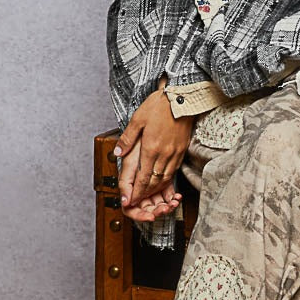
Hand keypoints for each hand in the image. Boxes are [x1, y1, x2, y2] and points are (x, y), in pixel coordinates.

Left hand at [114, 88, 194, 208]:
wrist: (182, 98)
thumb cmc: (159, 105)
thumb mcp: (137, 119)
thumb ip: (127, 139)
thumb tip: (117, 153)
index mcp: (151, 148)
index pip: (143, 178)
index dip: (137, 192)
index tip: (132, 200)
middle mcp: (164, 154)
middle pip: (154, 182)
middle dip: (146, 194)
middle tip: (139, 202)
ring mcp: (175, 153)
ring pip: (165, 178)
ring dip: (157, 189)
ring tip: (150, 194)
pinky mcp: (182, 150)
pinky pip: (174, 170)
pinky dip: (167, 179)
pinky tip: (162, 181)